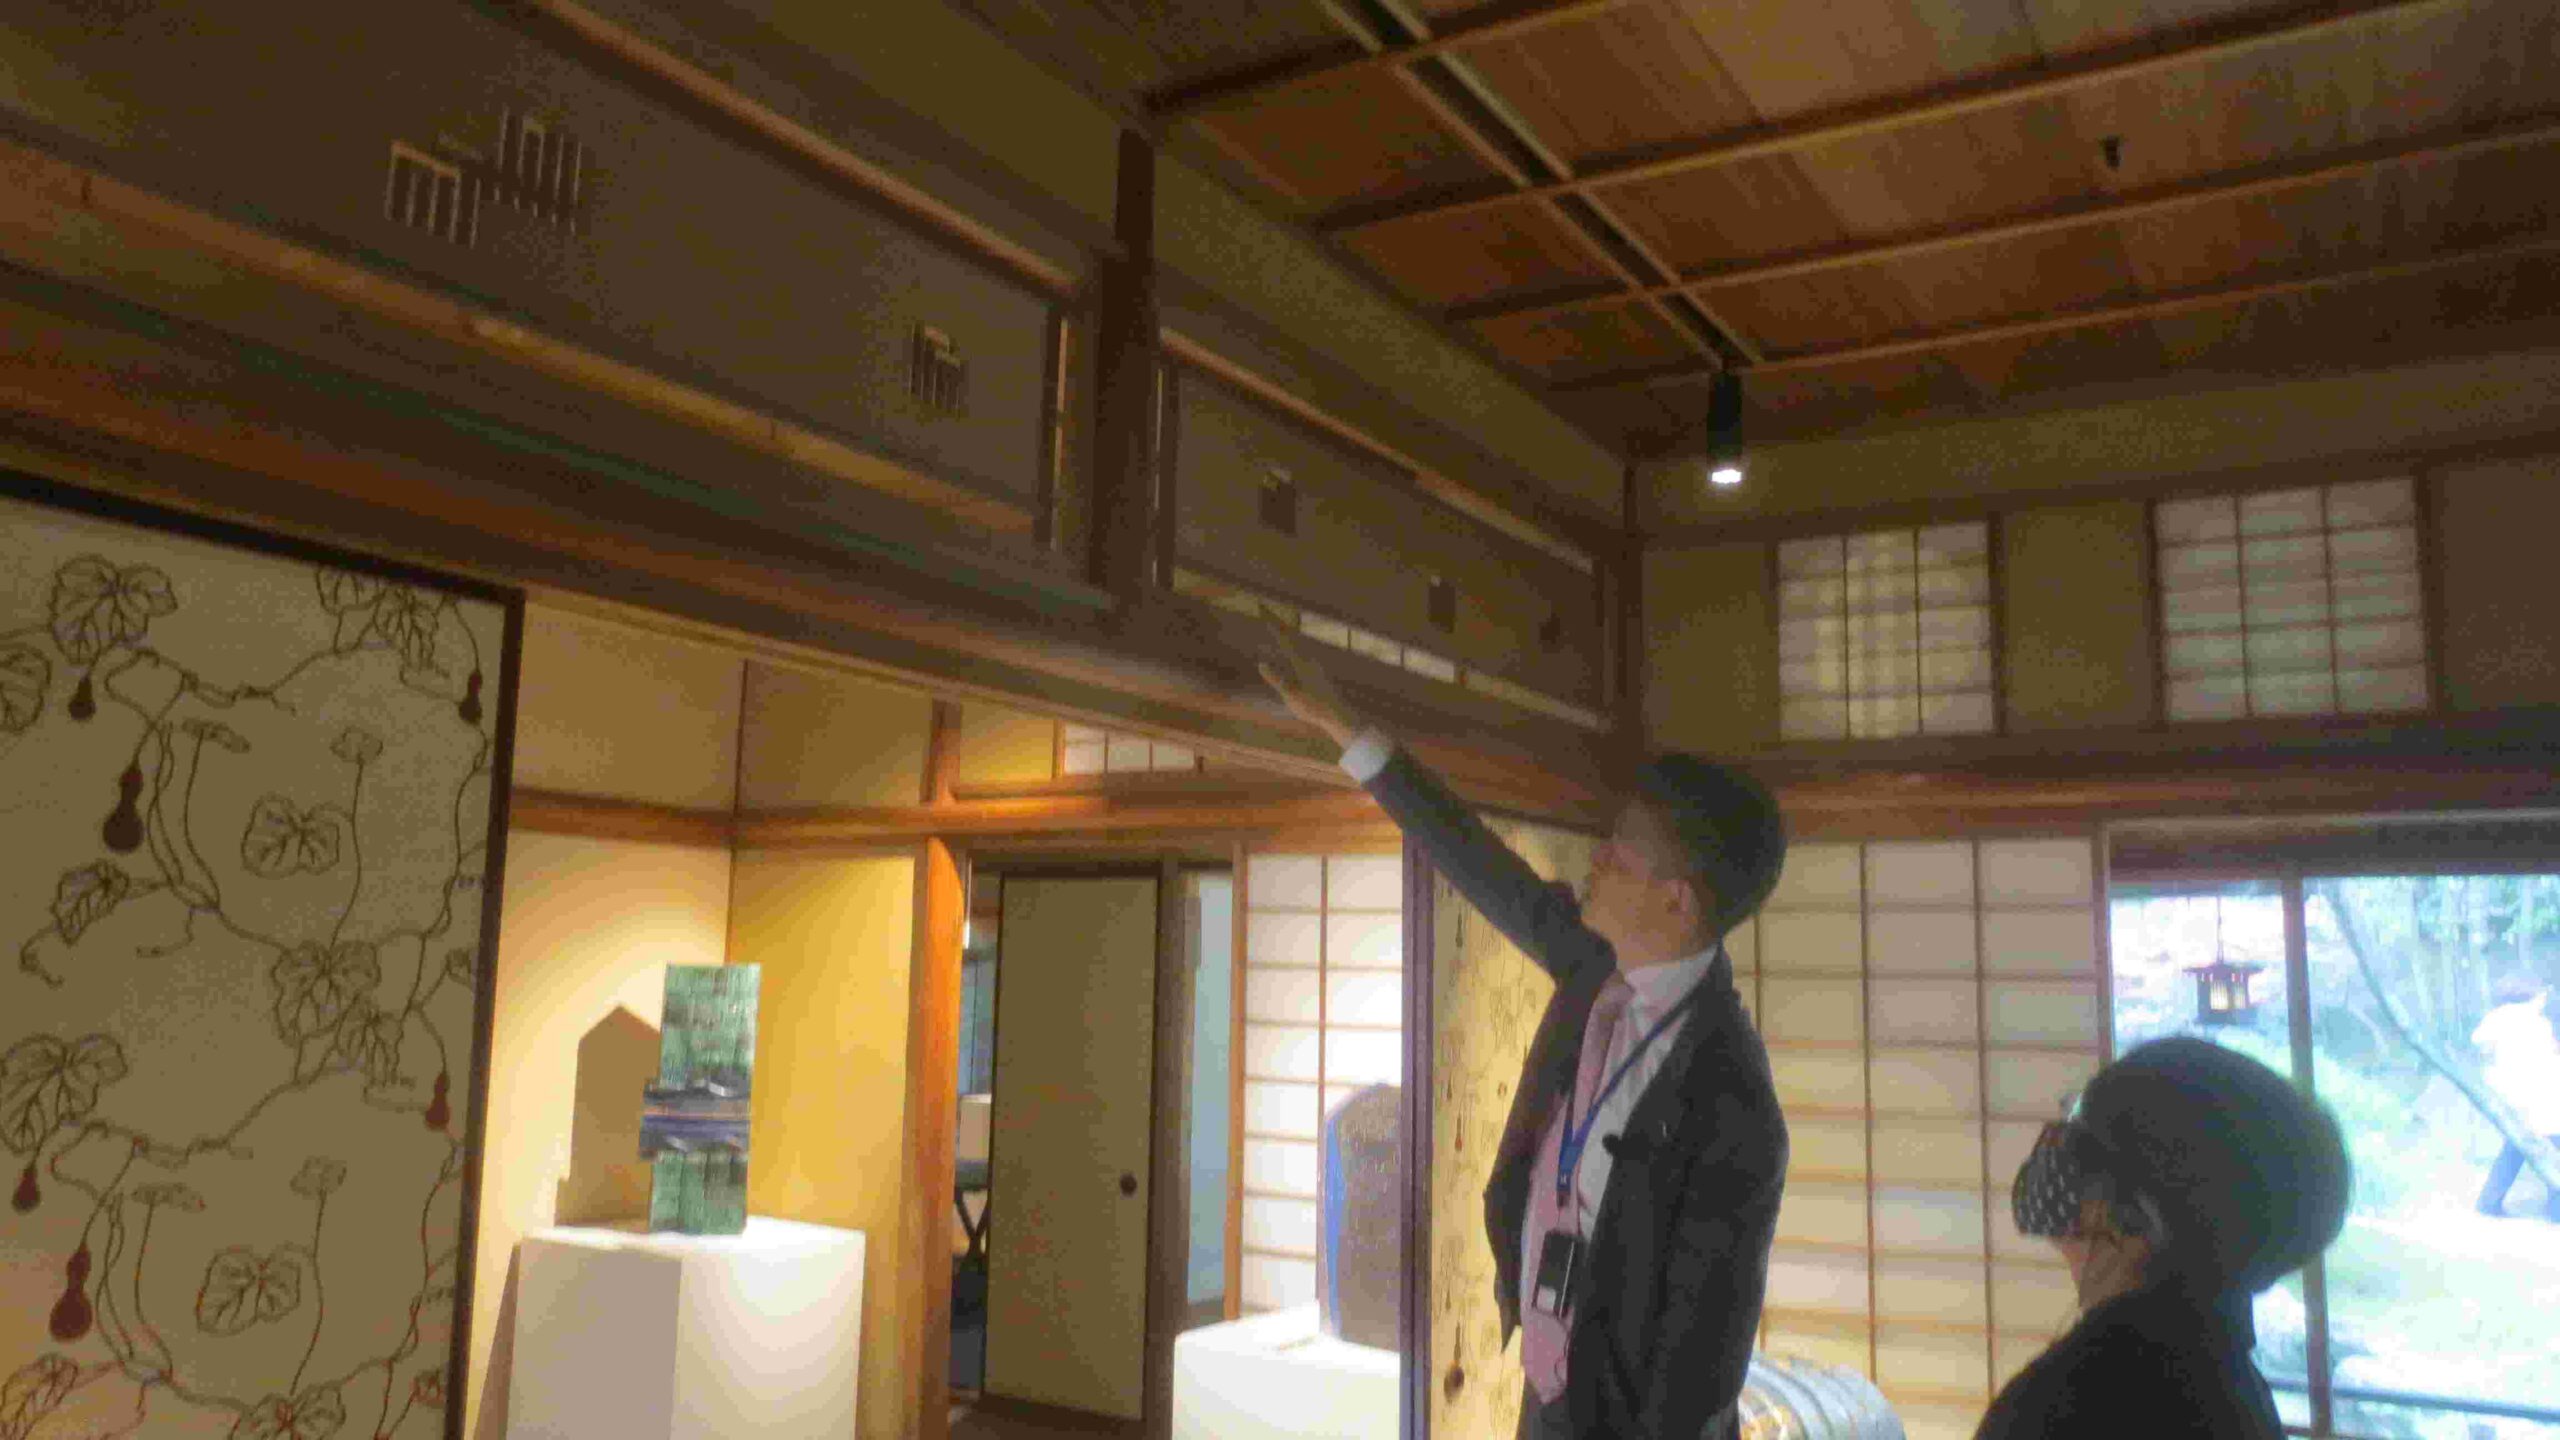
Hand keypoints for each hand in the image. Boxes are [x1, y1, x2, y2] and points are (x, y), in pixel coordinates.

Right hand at [1256, 609, 1362, 746]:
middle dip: (1277, 622)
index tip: (1262, 607)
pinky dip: (1290, 644)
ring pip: (1296, 642)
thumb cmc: (1314, 707)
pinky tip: (1288, 649)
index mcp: (1302, 662)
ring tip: (1274, 625)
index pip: (1284, 637)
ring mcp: (1313, 664)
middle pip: (1290, 635)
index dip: (1272, 622)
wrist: (1338, 715)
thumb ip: (1277, 679)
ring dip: (1284, 632)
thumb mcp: (1292, 696)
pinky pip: (1299, 650)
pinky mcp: (1316, 671)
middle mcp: (1309, 658)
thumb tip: (1261, 663)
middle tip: (1265, 609)